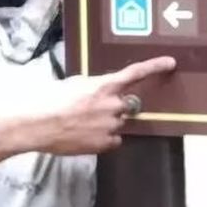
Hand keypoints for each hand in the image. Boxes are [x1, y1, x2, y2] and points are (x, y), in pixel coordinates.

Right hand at [16, 56, 176, 155]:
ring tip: (82, 124)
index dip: (154, 67)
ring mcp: (111, 126)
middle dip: (117, 107)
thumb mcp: (73, 84)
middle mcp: (114, 105)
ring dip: (108, 123)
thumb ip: (94, 86)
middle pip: (128, 105)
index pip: (135, 73)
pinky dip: (104, 139)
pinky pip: (113, 141)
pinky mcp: (105, 143)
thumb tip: (101, 92)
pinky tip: (86, 136)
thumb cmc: (49, 100)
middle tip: (94, 110)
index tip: (170, 63)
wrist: (36, 124)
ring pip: (119, 124)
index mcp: (105, 86)